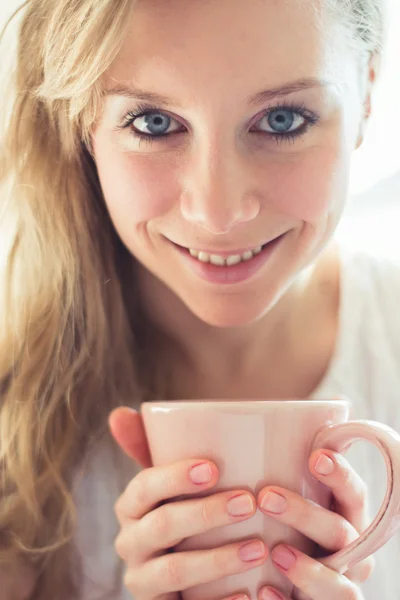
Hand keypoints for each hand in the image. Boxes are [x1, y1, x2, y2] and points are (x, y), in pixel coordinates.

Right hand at [109, 407, 267, 599]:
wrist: (186, 573)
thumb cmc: (184, 509)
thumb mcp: (171, 481)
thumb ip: (153, 447)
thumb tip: (119, 413)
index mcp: (132, 507)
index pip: (144, 487)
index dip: (173, 477)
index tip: (212, 468)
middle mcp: (131, 543)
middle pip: (161, 526)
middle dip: (205, 513)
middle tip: (248, 502)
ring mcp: (145, 580)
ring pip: (174, 571)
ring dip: (217, 559)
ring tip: (258, 548)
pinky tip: (247, 595)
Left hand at [256, 449, 374, 599]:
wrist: (287, 578)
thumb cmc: (293, 524)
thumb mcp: (298, 494)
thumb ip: (295, 465)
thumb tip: (303, 410)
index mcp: (348, 516)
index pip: (354, 492)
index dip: (340, 474)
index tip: (315, 456)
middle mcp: (352, 552)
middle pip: (342, 534)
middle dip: (306, 514)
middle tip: (265, 496)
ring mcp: (340, 584)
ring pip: (340, 584)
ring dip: (309, 569)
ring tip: (276, 552)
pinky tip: (264, 591)